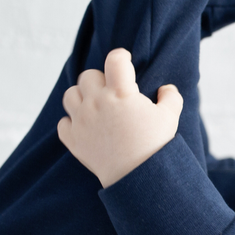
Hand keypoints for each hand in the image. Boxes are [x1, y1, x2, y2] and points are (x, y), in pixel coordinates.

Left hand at [57, 48, 182, 187]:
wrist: (139, 177)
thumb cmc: (155, 146)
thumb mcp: (170, 117)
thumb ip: (170, 97)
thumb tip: (166, 88)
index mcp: (121, 93)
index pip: (114, 59)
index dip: (121, 57)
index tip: (125, 61)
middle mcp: (97, 102)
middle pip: (88, 75)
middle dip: (100, 80)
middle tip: (112, 92)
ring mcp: (82, 121)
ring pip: (70, 95)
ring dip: (82, 97)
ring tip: (95, 106)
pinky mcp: (74, 139)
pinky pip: (63, 123)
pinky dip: (72, 123)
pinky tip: (86, 127)